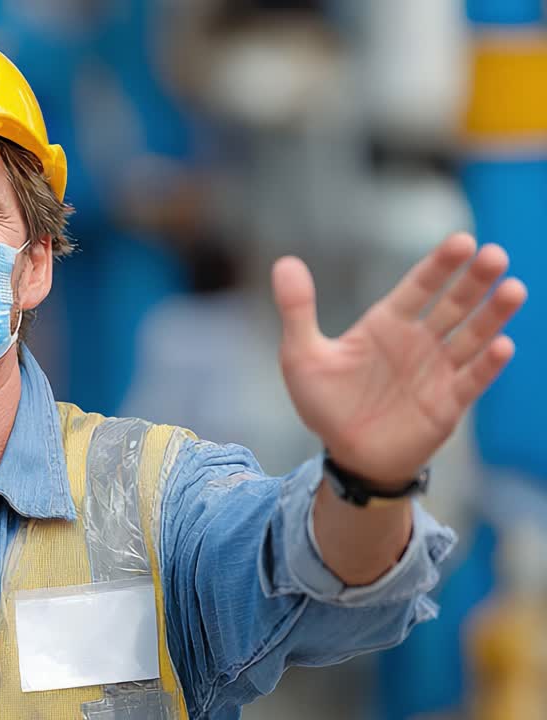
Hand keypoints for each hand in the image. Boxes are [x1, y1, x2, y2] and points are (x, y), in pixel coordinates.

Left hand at [272, 232, 525, 484]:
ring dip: (492, 315)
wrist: (345, 455)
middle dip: (474, 280)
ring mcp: (437, 371)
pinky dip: (487, 364)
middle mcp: (418, 341)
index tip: (462, 241)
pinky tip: (501, 345)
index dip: (440, 264)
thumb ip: (297, 309)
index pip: (419, 286)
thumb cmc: (326, 404)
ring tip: (512, 289)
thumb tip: (284, 262)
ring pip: (471, 337)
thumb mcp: (301, 355)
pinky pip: (472, 380)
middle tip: (494, 255)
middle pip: (453, 304)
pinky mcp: (448, 403)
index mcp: (387, 324)